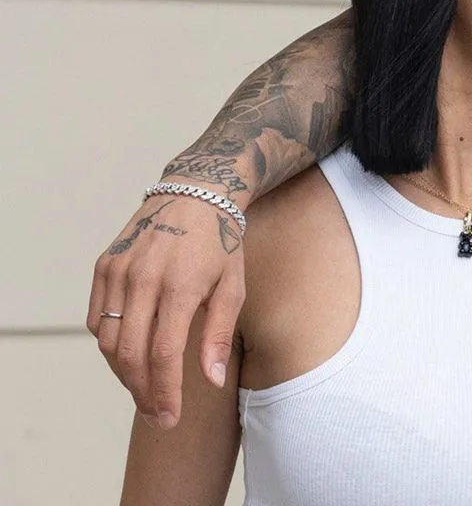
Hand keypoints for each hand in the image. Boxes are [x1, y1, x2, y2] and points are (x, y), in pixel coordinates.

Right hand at [87, 194, 245, 428]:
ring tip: (145, 389)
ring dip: (123, 374)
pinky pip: (96, 319)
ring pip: (108, 341)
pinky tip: (128, 355)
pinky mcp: (105, 265)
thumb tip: (211, 381)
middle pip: (130, 354)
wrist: (195, 194)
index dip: (164, 392)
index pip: (163, 355)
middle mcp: (144, 278)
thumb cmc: (220, 243)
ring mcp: (119, 271)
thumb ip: (219, 335)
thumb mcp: (233, 285)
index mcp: (180, 285)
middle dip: (142, 393)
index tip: (170, 418)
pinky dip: (108, 345)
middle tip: (157, 415)